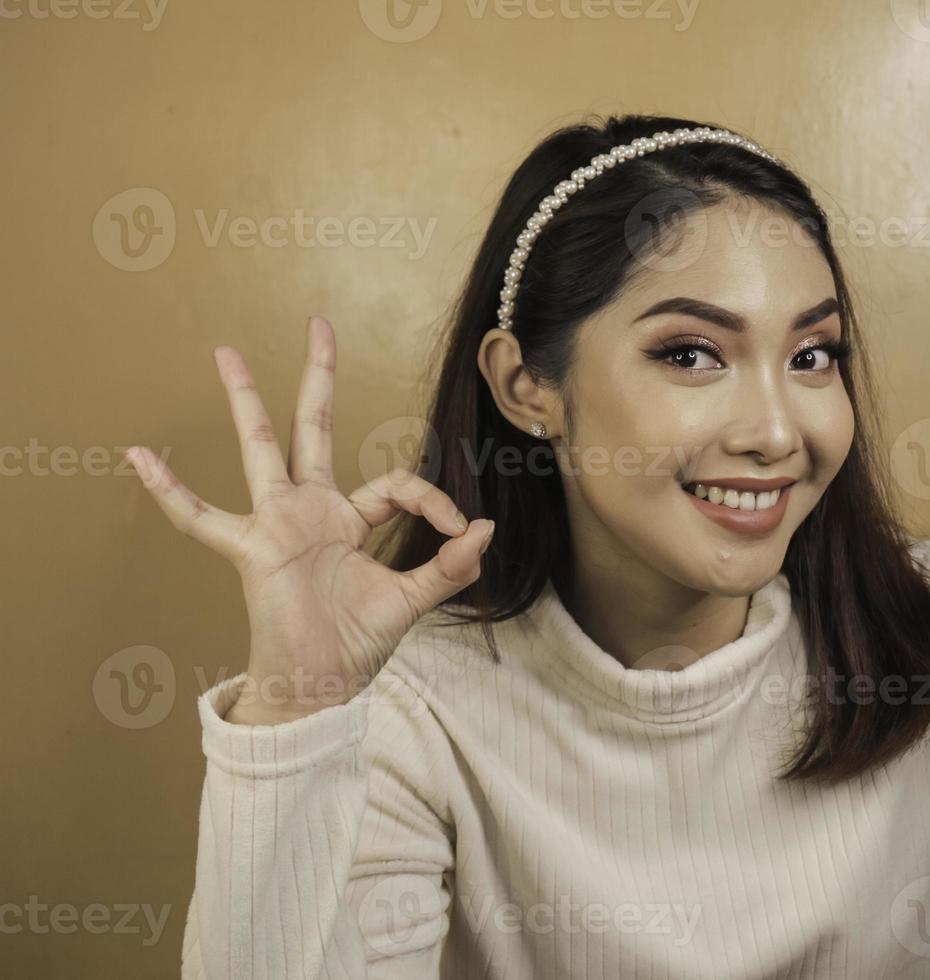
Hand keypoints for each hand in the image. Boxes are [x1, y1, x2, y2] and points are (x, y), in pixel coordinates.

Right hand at [127, 316, 494, 723]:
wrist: (320, 686)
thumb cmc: (357, 643)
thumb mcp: (412, 601)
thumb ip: (449, 567)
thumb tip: (485, 531)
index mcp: (351, 519)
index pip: (396, 485)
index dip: (433, 500)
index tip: (459, 531)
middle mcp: (311, 510)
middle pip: (315, 428)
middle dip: (318, 378)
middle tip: (319, 324)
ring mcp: (277, 524)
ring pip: (261, 449)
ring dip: (246, 401)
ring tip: (227, 353)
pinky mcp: (252, 549)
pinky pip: (202, 519)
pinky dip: (170, 491)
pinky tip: (139, 457)